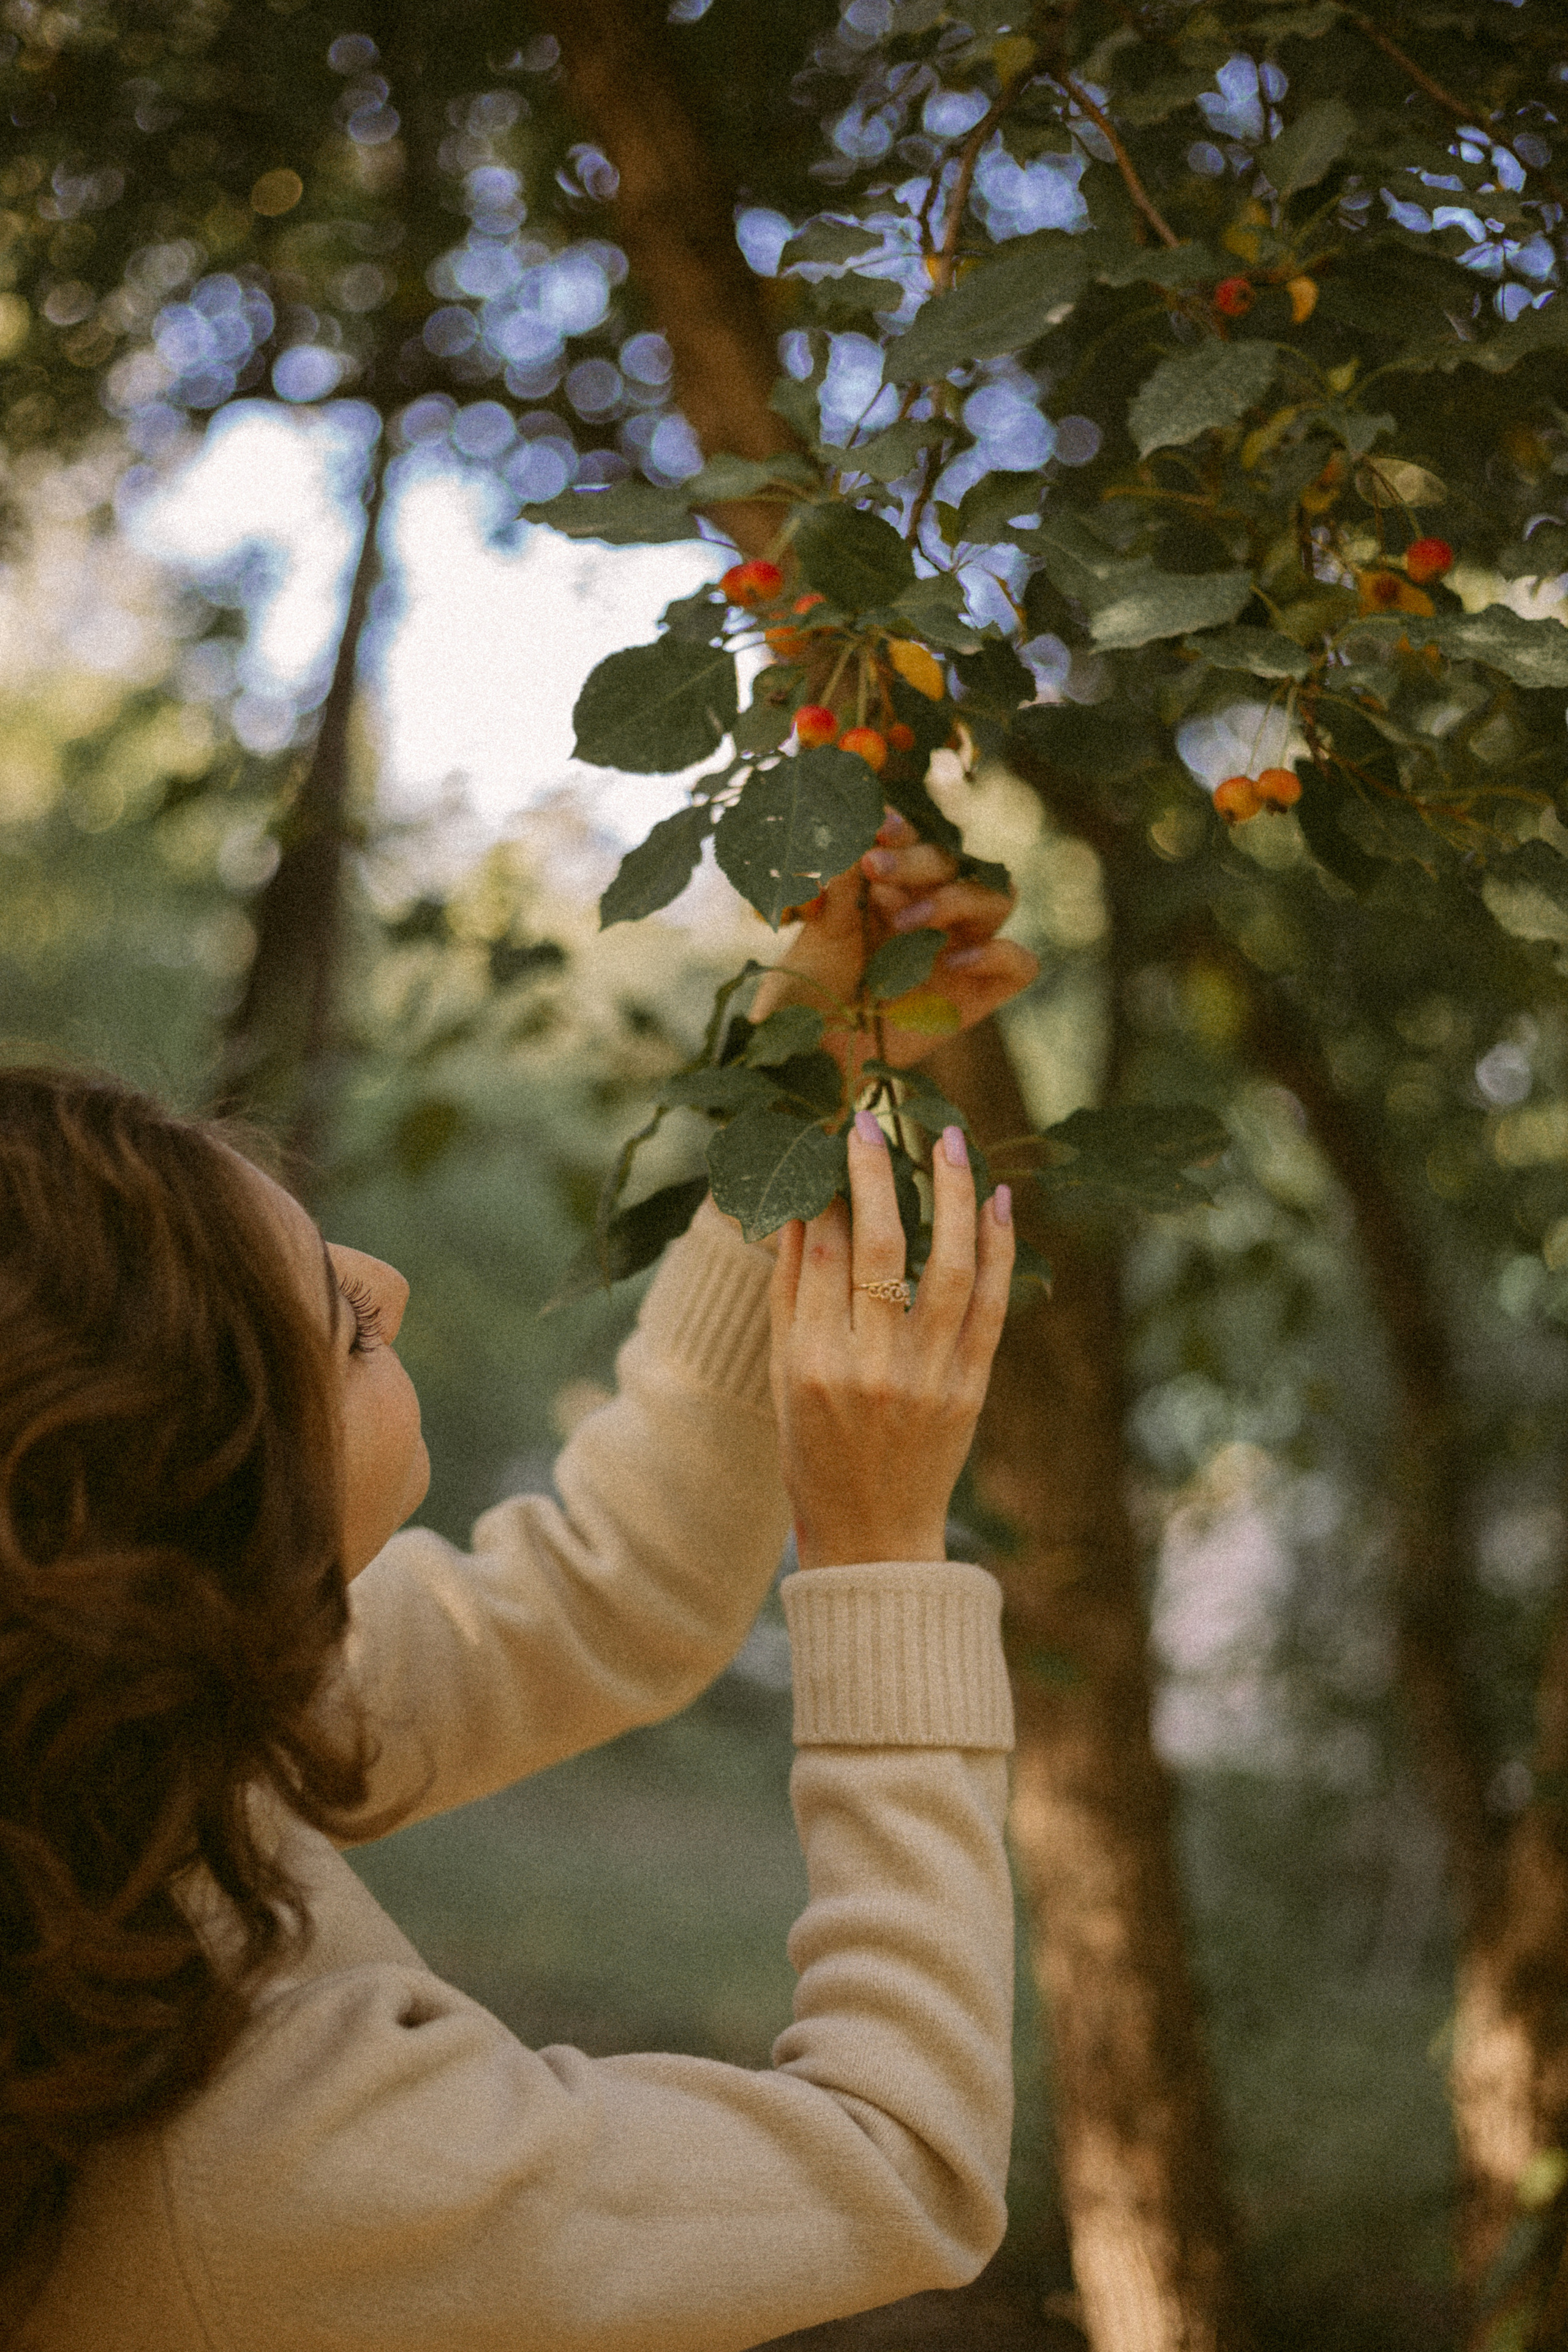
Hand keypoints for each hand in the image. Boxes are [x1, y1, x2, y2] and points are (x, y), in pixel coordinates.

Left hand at [749, 809, 1037, 1088]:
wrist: (812, 1052)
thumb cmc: (810, 987)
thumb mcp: (819, 931)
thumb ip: (839, 886)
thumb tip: (855, 840)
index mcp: (899, 883)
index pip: (919, 839)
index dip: (905, 830)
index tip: (876, 830)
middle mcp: (938, 909)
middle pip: (959, 862)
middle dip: (919, 861)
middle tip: (874, 869)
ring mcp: (964, 949)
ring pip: (1000, 898)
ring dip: (957, 898)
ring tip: (906, 922)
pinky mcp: (980, 994)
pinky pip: (1020, 964)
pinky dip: (997, 954)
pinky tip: (953, 962)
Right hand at [769, 1109, 1013, 1569]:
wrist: (873, 1534)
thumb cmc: (814, 1452)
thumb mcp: (780, 1376)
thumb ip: (790, 1290)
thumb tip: (799, 1203)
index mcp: (809, 1363)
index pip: (821, 1253)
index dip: (829, 1189)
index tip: (836, 1139)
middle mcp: (868, 1367)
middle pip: (877, 1248)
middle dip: (876, 1174)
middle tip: (873, 1121)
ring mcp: (926, 1378)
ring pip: (945, 1266)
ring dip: (950, 1195)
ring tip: (949, 1141)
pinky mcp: (971, 1388)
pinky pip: (989, 1306)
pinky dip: (998, 1249)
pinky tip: (998, 1201)